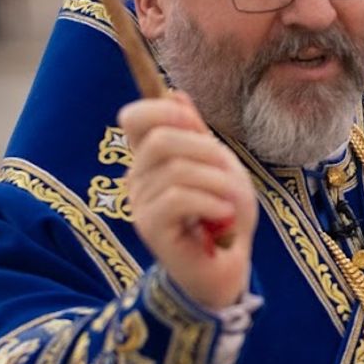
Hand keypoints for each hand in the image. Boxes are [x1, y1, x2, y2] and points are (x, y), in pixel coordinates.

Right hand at [120, 92, 256, 311]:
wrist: (227, 268)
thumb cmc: (224, 218)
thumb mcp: (220, 167)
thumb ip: (197, 134)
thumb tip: (175, 94)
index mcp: (153, 158)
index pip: (134, 117)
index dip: (164, 111)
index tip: (196, 128)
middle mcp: (138, 177)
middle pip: (160, 139)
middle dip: (206, 151)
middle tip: (228, 177)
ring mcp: (140, 203)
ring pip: (176, 170)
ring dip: (216, 184)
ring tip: (228, 204)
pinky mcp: (149, 227)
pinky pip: (178, 198)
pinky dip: (210, 203)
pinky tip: (221, 218)